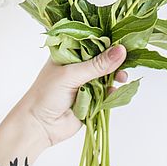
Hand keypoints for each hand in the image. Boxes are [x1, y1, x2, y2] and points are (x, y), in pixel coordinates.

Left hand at [12, 45, 126, 148]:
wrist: (39, 126)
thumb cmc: (46, 94)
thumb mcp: (72, 75)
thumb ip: (97, 65)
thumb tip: (121, 50)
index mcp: (70, 53)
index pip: (92, 41)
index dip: (108, 40)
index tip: (125, 39)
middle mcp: (79, 66)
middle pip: (103, 58)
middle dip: (116, 59)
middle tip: (127, 59)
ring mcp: (87, 82)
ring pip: (108, 75)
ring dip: (116, 75)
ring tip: (122, 77)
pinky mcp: (93, 99)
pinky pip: (108, 93)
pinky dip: (113, 92)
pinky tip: (115, 91)